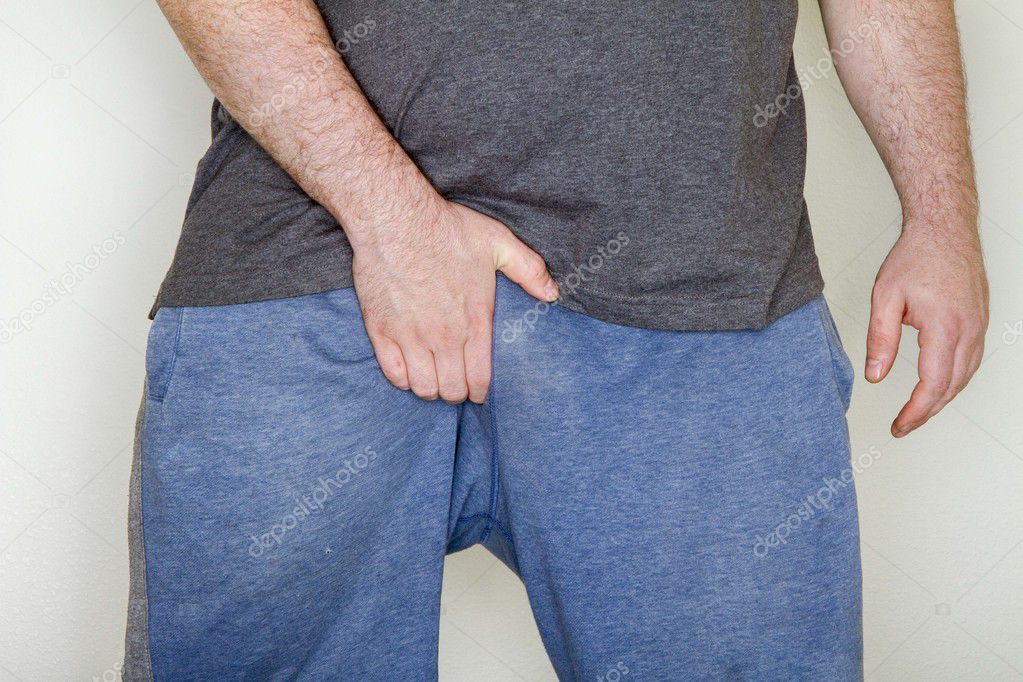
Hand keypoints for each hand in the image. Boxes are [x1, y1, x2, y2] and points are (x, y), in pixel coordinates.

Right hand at [350, 198, 558, 403]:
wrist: (396, 219)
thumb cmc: (447, 229)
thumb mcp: (498, 242)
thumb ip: (529, 270)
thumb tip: (552, 293)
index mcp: (474, 321)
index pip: (480, 378)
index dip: (480, 392)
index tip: (478, 392)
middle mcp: (444, 336)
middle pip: (452, 389)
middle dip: (456, 392)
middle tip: (455, 384)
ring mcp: (411, 336)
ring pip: (423, 387)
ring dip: (430, 388)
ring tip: (433, 378)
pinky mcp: (382, 331)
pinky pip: (393, 374)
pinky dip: (402, 379)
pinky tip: (408, 369)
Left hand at [866, 225, 988, 436]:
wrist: (945, 230)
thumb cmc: (916, 257)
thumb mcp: (885, 298)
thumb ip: (881, 340)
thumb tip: (875, 376)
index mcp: (944, 326)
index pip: (933, 384)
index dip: (916, 411)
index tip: (899, 425)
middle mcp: (969, 330)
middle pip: (952, 386)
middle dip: (927, 411)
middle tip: (904, 425)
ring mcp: (979, 326)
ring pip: (966, 376)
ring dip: (943, 398)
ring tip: (918, 412)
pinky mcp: (980, 321)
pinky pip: (971, 361)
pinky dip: (955, 380)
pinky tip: (939, 386)